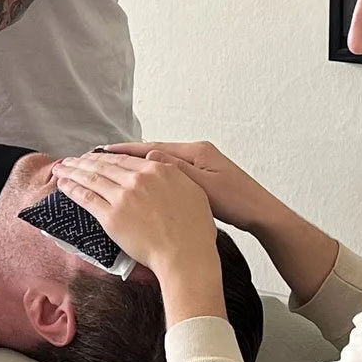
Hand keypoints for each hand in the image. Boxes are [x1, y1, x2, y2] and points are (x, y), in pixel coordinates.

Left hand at [51, 151, 223, 277]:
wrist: (185, 254)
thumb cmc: (194, 229)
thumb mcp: (192, 189)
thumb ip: (173, 172)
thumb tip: (156, 161)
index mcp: (158, 170)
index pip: (124, 159)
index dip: (104, 156)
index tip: (93, 156)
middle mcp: (138, 179)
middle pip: (104, 165)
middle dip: (83, 161)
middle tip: (69, 160)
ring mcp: (123, 197)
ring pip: (91, 178)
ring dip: (73, 171)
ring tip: (60, 169)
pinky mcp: (111, 217)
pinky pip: (86, 198)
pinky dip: (72, 189)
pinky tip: (62, 184)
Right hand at [95, 139, 280, 233]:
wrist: (261, 213)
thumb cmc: (236, 201)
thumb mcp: (202, 186)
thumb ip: (176, 170)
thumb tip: (150, 156)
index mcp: (196, 152)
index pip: (153, 148)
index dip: (126, 150)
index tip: (103, 150)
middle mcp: (196, 153)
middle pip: (155, 152)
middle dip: (128, 155)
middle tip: (101, 157)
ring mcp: (200, 165)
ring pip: (161, 163)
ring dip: (139, 165)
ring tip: (114, 168)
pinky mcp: (202, 177)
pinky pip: (170, 173)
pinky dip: (153, 175)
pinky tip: (141, 182)